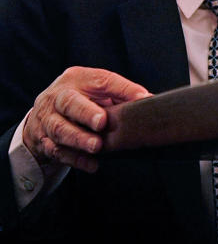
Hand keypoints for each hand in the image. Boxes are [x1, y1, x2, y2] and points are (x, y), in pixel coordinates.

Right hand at [23, 67, 150, 172]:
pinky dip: (75, 159)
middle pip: (69, 103)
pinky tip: (91, 163)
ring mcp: (47, 119)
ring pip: (59, 129)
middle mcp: (58, 97)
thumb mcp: (99, 88)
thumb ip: (122, 92)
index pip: (101, 80)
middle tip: (101, 123)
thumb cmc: (80, 98)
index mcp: (77, 79)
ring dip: (79, 139)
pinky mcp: (43, 140)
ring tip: (96, 147)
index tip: (138, 99)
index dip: (120, 89)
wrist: (45, 112)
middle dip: (85, 113)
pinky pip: (57, 151)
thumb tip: (147, 100)